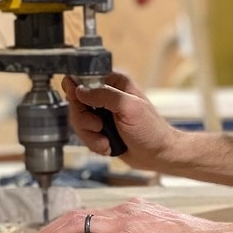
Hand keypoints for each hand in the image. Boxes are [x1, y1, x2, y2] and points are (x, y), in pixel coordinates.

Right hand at [62, 72, 186, 172]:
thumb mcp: (129, 108)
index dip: (75, 91)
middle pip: (75, 102)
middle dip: (84, 120)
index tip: (79, 104)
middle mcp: (105, 94)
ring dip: (89, 135)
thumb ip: (105, 96)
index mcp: (114, 82)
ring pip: (78, 120)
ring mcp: (101, 112)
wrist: (157, 155)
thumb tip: (79, 90)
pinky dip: (93, 143)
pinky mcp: (99, 128)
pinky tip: (107, 146)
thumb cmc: (151, 130)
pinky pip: (83, 133)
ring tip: (105, 142)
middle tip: (98, 127)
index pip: (83, 77)